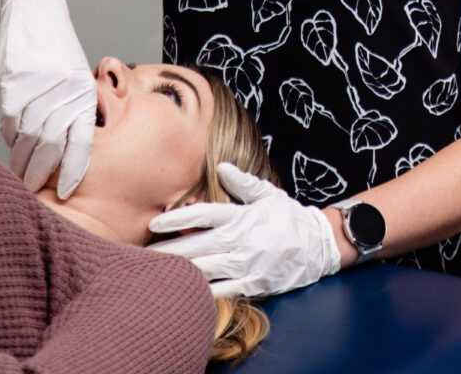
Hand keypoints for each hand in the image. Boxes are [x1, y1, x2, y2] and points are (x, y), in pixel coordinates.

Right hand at [0, 0, 96, 198]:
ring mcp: (36, 88)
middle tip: (34, 191)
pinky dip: (9, 135)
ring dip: (21, 159)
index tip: (68, 190)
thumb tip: (67, 147)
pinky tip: (11, 142)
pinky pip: (9, 119)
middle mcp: (62, 93)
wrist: (34, 9)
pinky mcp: (13, 83)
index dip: (74, 168)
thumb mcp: (76, 77)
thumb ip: (75, 108)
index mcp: (83, 93)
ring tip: (20, 175)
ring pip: (26, 136)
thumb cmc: (57, 50)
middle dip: (41, 172)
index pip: (81, 140)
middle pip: (49, 145)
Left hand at [148, 163, 341, 297]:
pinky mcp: (252, 285)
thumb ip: (243, 183)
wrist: (319, 246)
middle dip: (167, 251)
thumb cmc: (290, 218)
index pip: (204, 214)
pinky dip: (200, 292)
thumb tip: (222, 167)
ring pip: (204, 270)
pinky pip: (220, 292)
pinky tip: (182, 292)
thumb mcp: (269, 195)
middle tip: (141, 255)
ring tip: (154, 274)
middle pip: (196, 246)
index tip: (154, 223)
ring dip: (178, 271)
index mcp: (243, 217)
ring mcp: (247, 265)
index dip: (176, 218)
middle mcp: (243, 241)